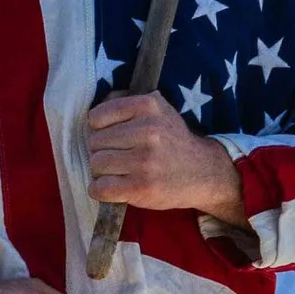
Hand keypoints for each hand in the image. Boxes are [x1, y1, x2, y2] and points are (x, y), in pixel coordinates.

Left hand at [85, 91, 244, 225]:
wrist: (203, 172)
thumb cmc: (171, 140)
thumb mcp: (156, 110)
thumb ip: (123, 102)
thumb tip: (91, 114)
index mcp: (149, 106)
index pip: (96, 117)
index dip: (99, 129)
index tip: (112, 137)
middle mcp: (148, 130)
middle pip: (94, 142)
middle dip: (101, 151)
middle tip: (118, 157)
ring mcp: (145, 161)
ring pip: (96, 165)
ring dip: (101, 172)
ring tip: (118, 172)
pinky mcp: (142, 187)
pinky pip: (100, 188)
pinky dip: (100, 191)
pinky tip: (113, 188)